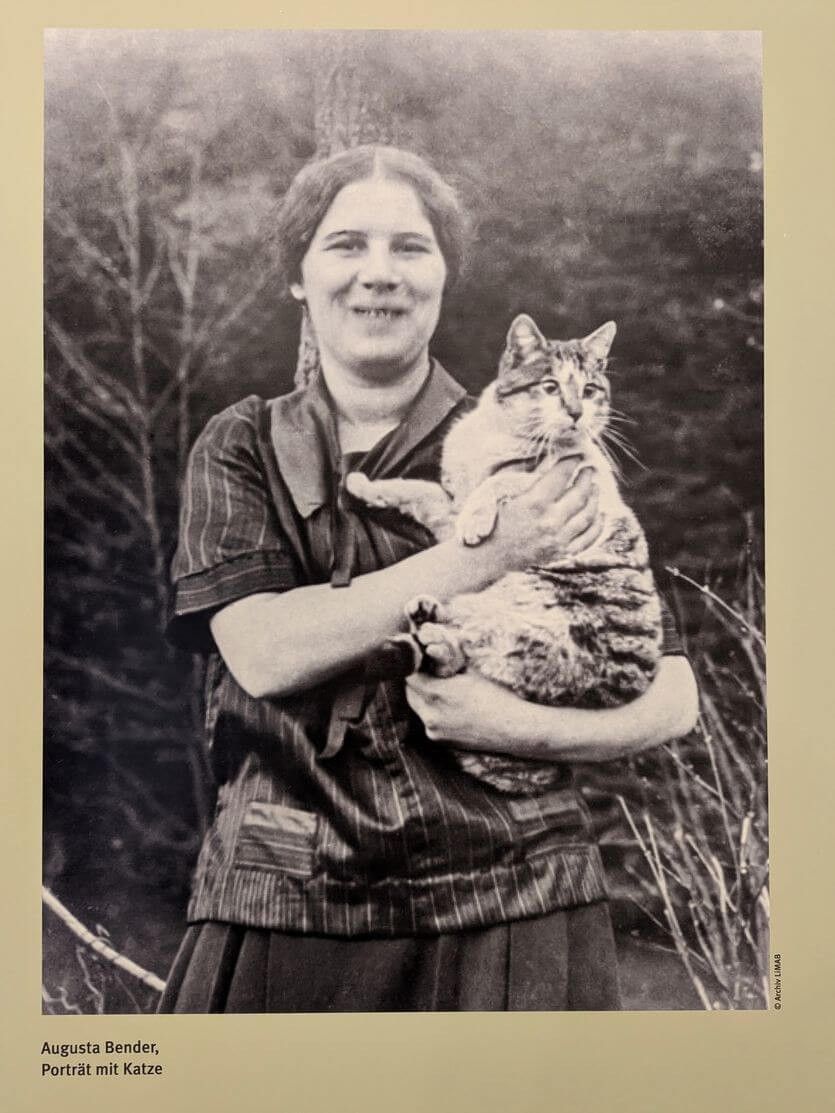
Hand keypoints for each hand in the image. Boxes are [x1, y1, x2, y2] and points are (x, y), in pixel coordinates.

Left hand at [405, 670, 518, 750]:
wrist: (511, 728)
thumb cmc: (494, 697)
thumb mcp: (469, 674)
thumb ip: (446, 667)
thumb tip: (433, 655)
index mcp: (436, 692)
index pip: (410, 676)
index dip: (415, 667)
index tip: (422, 663)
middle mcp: (430, 714)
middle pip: (409, 692)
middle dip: (416, 682)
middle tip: (428, 674)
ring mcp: (433, 729)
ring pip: (417, 707)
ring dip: (422, 698)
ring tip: (440, 692)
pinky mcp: (438, 740)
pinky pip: (427, 721)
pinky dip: (433, 713)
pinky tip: (449, 709)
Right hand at [483, 456, 602, 575]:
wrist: (491, 556)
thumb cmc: (496, 520)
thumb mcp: (506, 494)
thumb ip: (530, 479)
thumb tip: (552, 463)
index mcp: (534, 502)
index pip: (561, 475)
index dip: (571, 462)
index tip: (575, 456)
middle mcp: (550, 521)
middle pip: (580, 493)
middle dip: (587, 477)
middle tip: (589, 469)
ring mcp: (559, 539)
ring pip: (588, 514)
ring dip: (594, 498)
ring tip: (594, 488)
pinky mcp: (562, 553)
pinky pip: (589, 538)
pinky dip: (598, 525)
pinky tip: (599, 514)